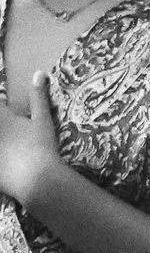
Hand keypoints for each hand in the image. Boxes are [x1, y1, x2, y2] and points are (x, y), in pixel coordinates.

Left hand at [0, 71, 62, 203]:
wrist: (37, 179)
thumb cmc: (41, 146)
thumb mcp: (43, 120)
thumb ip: (38, 96)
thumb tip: (39, 72)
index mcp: (2, 117)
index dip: (2, 106)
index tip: (7, 113)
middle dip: (3, 125)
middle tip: (10, 134)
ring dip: (1, 139)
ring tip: (7, 145)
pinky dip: (0, 159)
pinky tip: (5, 160)